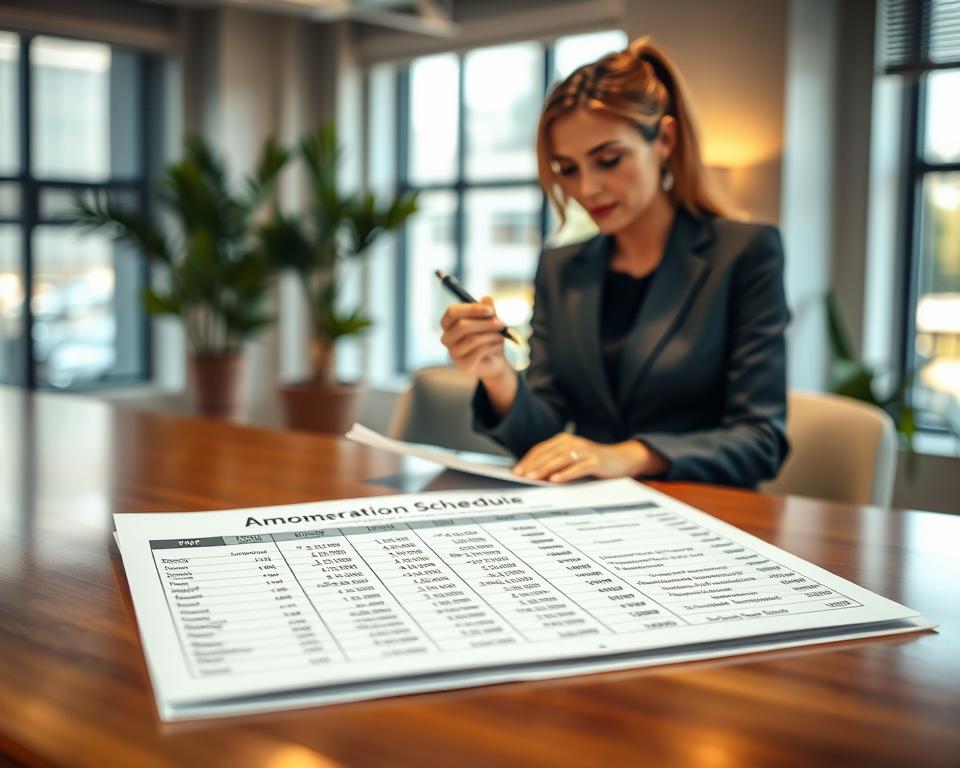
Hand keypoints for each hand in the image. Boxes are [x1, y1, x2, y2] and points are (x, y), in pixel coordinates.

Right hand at [440, 296, 510, 380]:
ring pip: (472, 339)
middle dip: (484, 323)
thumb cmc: (488, 337)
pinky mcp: (463, 365)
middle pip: (461, 326)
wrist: (494, 361)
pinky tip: (498, 345)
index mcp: (449, 323)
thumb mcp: (490, 321)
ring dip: (491, 335)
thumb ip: (488, 310)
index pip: (452, 312)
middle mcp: (447, 338)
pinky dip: (492, 346)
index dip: (471, 309)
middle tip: (501, 324)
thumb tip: (486, 299)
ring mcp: (453, 353)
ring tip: (501, 336)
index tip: (490, 310)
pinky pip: (478, 352)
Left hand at [513, 434, 668, 482]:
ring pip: (560, 459)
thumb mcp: (572, 460)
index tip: (515, 472)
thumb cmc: (592, 463)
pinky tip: (555, 480)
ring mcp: (585, 451)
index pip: (541, 449)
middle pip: (548, 454)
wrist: (621, 459)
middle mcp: (572, 442)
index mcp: (563, 440)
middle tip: (519, 476)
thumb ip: (555, 465)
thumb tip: (532, 476)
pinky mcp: (596, 461)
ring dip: (544, 468)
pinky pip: (578, 467)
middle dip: (532, 465)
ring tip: (532, 478)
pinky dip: (566, 473)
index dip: (527, 460)